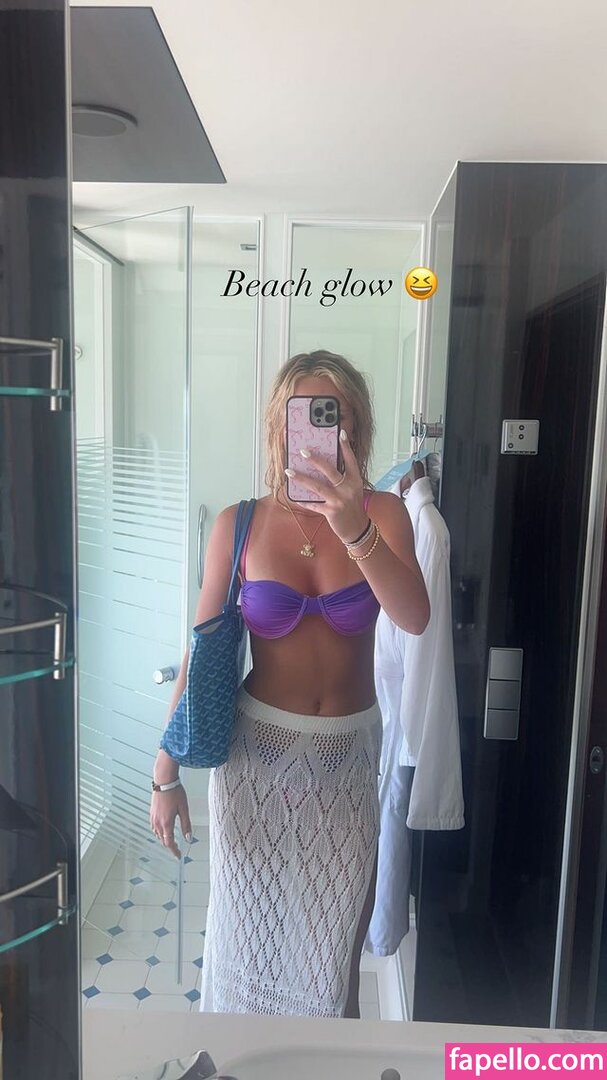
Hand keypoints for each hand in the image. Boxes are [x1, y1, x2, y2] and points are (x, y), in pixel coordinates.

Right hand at [150, 785, 191, 859]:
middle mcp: (157, 822)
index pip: (169, 843)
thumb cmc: (175, 792)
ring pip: (157, 834)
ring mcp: (153, 817)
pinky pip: (154, 827)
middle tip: (177, 849)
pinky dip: (159, 832)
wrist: (164, 780)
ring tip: (171, 841)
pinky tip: (163, 830)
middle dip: (170, 846)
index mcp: (166, 823)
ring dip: (164, 839)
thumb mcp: (184, 809)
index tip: (178, 856)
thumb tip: (188, 838)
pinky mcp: (151, 812)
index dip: (174, 851)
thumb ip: (186, 824)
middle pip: (163, 840)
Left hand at [285, 429, 368, 543]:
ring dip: (301, 478)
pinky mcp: (331, 512)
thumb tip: (321, 468)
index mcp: (355, 481)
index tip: (341, 433)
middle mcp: (348, 489)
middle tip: (303, 451)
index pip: (351, 460)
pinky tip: (294, 497)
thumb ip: (342, 480)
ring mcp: (339, 501)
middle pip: (330, 471)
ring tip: (289, 471)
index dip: (346, 447)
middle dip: (315, 460)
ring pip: (317, 487)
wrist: (357, 530)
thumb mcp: (352, 491)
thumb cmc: (352, 508)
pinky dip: (304, 501)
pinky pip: (314, 504)